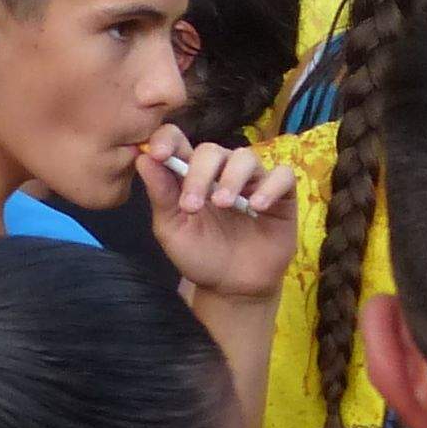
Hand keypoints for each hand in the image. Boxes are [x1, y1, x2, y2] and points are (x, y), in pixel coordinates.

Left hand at [139, 131, 298, 306]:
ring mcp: (253, 181)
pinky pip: (283, 176)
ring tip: (224, 204)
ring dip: (233, 177)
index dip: (168, 140)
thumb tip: (143, 159)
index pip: (180, 141)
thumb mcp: (173, 230)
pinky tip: (257, 206)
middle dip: (200, 173)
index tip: (159, 154)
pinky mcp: (282, 194)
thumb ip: (161, 196)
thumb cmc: (200, 256)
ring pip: (246, 157)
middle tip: (193, 205)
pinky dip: (270, 186)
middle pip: (212, 150)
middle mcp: (222, 171)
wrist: (232, 288)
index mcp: (191, 175)